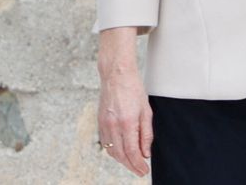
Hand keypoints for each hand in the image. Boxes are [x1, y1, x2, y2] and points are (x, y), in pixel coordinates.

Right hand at [97, 27, 152, 176]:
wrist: (116, 74)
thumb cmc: (132, 89)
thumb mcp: (146, 112)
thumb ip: (146, 134)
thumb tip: (145, 153)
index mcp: (127, 122)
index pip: (132, 152)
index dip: (138, 165)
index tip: (144, 171)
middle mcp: (113, 124)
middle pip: (120, 155)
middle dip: (131, 166)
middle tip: (140, 171)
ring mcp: (104, 123)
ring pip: (111, 151)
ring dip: (122, 160)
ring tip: (132, 162)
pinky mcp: (100, 121)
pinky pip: (105, 142)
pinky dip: (113, 151)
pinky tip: (121, 151)